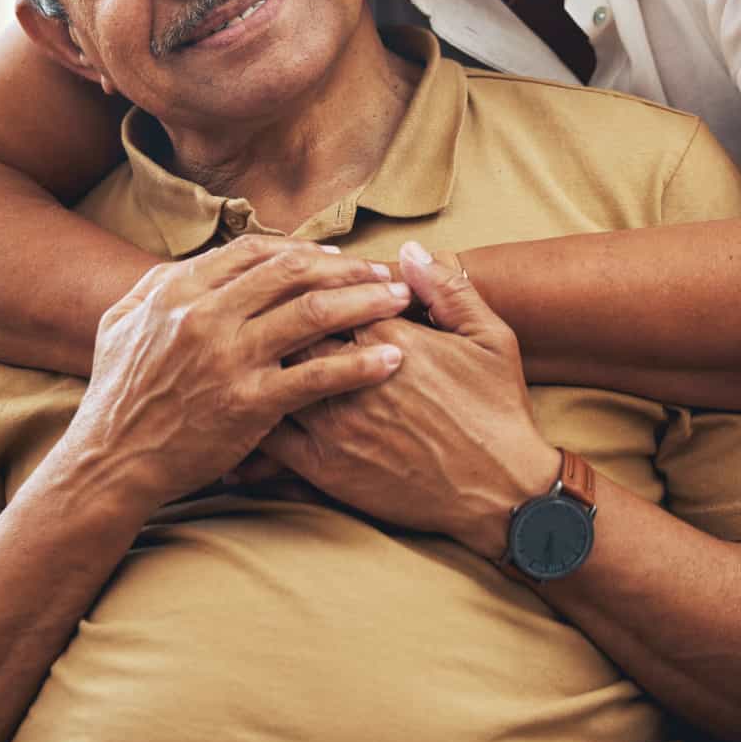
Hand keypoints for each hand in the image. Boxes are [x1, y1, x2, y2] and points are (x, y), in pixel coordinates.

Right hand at [63, 238, 411, 513]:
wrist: (109, 465)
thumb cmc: (116, 396)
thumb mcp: (120, 323)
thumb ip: (157, 284)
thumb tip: (195, 260)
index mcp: (179, 291)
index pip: (256, 252)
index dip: (304, 250)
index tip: (337, 258)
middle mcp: (206, 316)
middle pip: (294, 273)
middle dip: (348, 268)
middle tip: (386, 272)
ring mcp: (229, 359)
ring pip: (315, 314)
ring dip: (366, 302)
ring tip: (401, 301)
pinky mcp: (250, 404)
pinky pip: (317, 376)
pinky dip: (360, 365)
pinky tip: (392, 360)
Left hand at [261, 243, 560, 557]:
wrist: (500, 492)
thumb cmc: (497, 410)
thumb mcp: (491, 338)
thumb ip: (449, 288)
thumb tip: (408, 249)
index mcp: (390, 338)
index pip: (327, 294)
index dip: (312, 287)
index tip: (304, 284)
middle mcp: (354, 378)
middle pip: (290, 330)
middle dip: (276, 317)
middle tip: (259, 310)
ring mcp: (335, 424)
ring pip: (273, 377)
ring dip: (258, 362)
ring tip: (243, 351)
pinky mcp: (325, 468)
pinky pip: (270, 436)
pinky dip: (251, 417)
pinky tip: (239, 405)